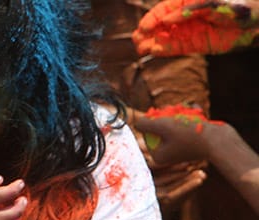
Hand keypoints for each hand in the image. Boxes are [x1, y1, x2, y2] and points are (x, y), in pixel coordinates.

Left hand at [131, 108, 216, 166]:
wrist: (221, 142)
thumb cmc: (190, 135)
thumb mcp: (163, 126)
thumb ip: (145, 123)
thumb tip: (136, 122)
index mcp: (158, 155)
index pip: (148, 132)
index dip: (155, 119)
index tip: (164, 115)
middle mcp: (168, 153)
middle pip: (161, 127)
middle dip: (169, 115)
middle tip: (177, 110)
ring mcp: (182, 147)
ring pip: (175, 123)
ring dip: (181, 113)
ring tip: (190, 111)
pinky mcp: (193, 140)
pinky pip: (187, 124)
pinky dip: (191, 116)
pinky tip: (198, 112)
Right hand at [133, 0, 257, 56]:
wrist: (255, 21)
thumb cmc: (235, 4)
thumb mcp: (211, 2)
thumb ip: (188, 10)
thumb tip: (168, 21)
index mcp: (188, 1)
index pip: (164, 9)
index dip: (152, 18)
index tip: (142, 27)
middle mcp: (186, 16)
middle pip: (162, 24)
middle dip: (148, 31)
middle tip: (136, 39)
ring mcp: (190, 30)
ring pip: (166, 37)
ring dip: (152, 42)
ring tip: (140, 48)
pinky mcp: (196, 44)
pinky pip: (176, 48)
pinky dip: (164, 50)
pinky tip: (153, 51)